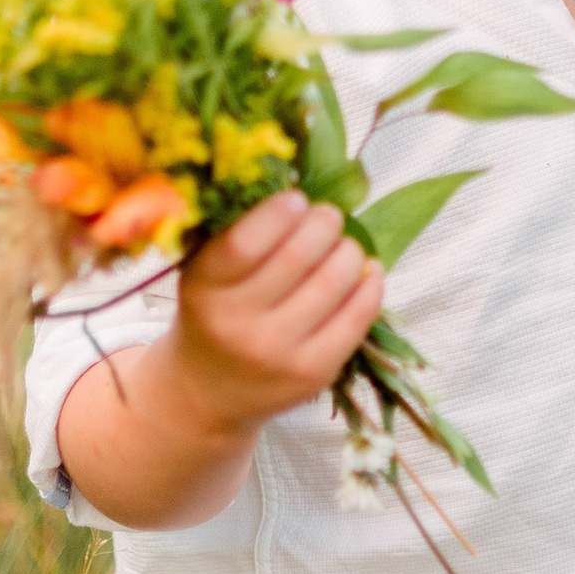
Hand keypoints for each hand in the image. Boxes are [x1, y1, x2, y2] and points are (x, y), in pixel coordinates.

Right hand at [159, 188, 384, 435]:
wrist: (207, 394)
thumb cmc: (213, 313)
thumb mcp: (204, 273)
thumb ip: (236, 231)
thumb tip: (298, 180)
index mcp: (203, 288)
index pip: (246, 242)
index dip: (280, 213)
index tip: (297, 199)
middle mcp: (236, 323)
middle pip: (299, 257)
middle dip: (324, 224)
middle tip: (329, 215)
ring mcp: (277, 352)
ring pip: (333, 282)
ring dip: (350, 250)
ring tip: (345, 243)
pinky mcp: (312, 373)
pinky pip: (357, 318)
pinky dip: (371, 284)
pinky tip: (368, 269)